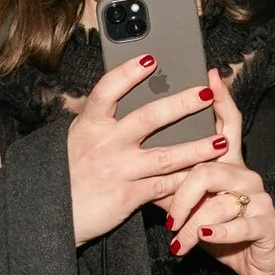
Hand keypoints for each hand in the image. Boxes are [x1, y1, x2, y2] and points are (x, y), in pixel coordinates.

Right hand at [66, 52, 221, 245]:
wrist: (54, 214)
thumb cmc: (68, 171)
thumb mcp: (78, 137)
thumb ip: (102, 118)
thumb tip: (127, 90)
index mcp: (89, 125)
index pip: (107, 91)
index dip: (128, 73)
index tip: (151, 60)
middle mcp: (105, 145)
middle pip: (148, 119)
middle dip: (181, 104)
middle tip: (205, 94)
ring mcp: (119, 171)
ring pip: (166, 156)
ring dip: (197, 148)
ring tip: (221, 141)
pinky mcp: (129, 197)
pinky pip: (165, 186)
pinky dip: (186, 180)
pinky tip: (205, 173)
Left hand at [158, 74, 274, 274]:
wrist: (259, 267)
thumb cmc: (221, 230)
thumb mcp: (193, 207)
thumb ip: (173, 185)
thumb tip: (140, 166)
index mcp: (229, 165)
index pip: (227, 124)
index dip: (221, 99)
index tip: (210, 75)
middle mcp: (246, 175)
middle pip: (209, 166)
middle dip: (182, 194)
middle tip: (168, 220)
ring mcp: (260, 198)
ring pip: (220, 198)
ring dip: (194, 221)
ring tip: (180, 239)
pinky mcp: (268, 224)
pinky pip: (239, 223)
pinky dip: (217, 232)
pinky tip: (204, 237)